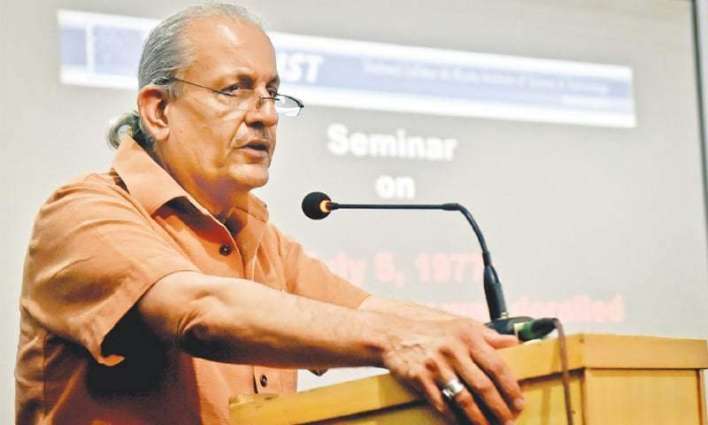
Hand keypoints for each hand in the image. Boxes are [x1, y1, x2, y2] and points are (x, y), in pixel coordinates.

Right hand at [381, 318, 523, 423]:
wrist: (394, 330)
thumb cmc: (431, 327)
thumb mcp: (462, 324)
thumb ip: (489, 335)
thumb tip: (515, 342)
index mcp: (468, 336)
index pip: (497, 366)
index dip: (511, 388)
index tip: (519, 402)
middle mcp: (453, 351)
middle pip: (483, 386)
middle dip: (499, 408)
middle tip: (508, 421)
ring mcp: (435, 366)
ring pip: (464, 399)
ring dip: (479, 418)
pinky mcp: (419, 378)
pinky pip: (441, 404)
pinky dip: (453, 418)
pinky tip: (462, 423)